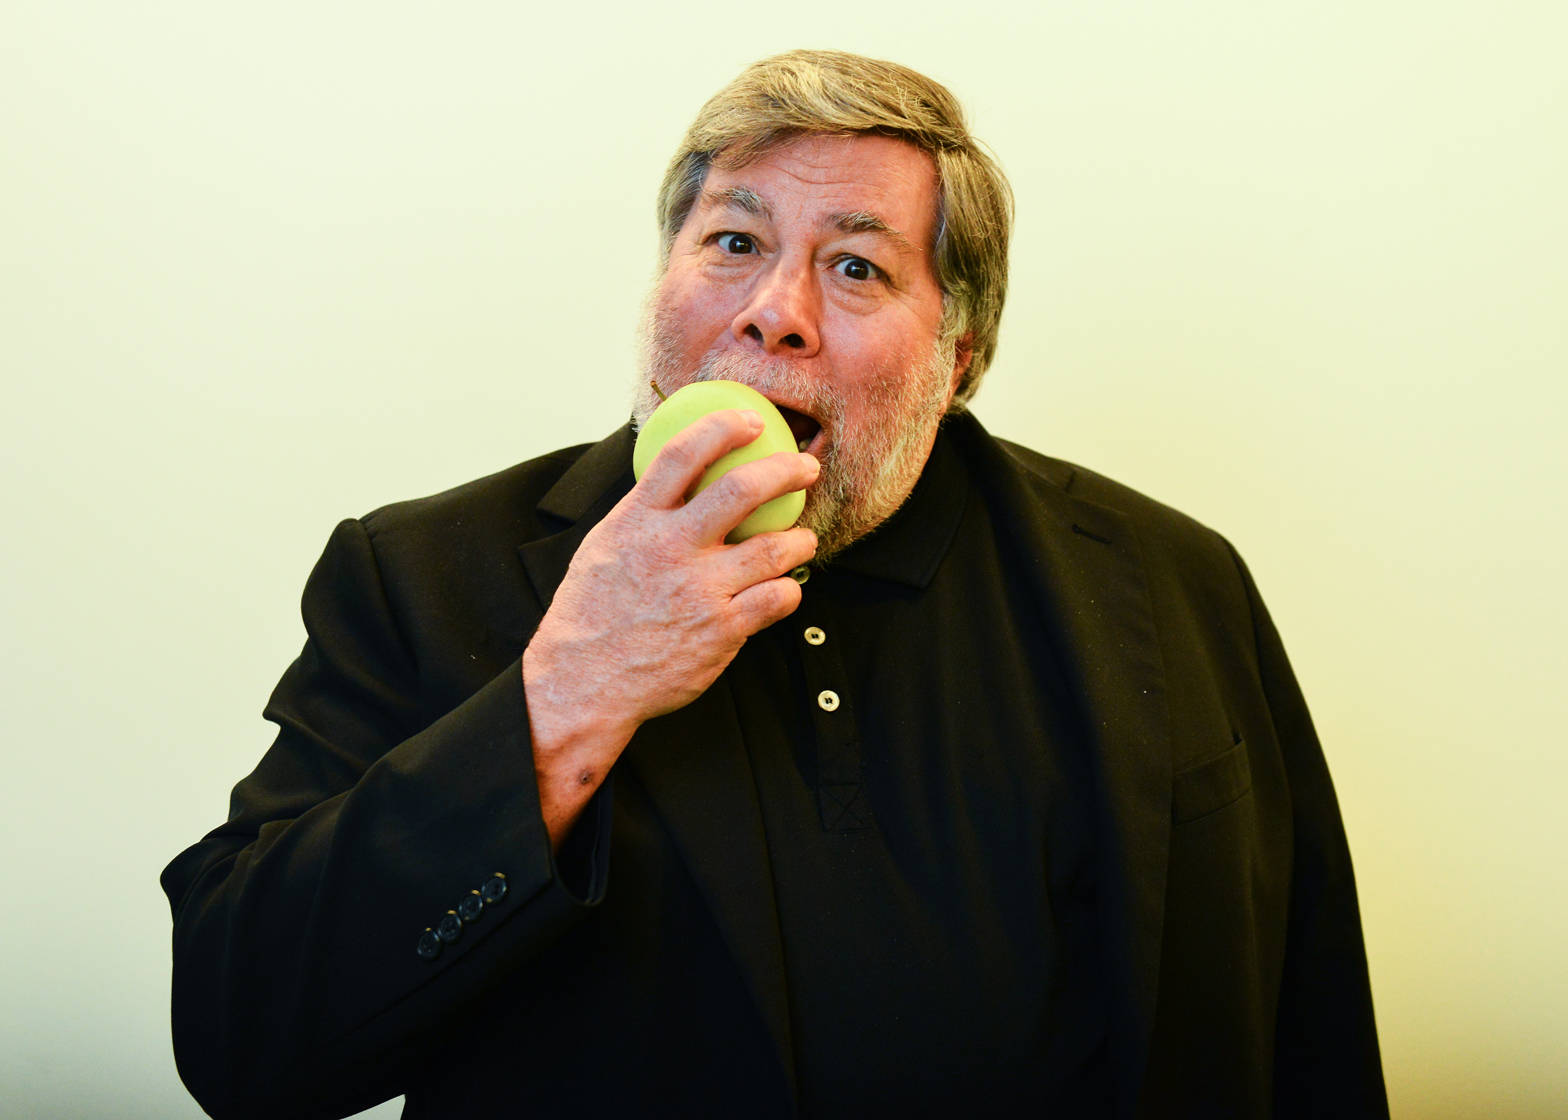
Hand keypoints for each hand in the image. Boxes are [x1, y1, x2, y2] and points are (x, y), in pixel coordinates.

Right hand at [523, 409, 818, 844]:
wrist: (584, 682)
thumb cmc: (591, 616)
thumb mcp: (603, 547)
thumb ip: (641, 514)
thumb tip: (675, 481)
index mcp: (637, 521)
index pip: (683, 454)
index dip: (724, 427)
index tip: (752, 420)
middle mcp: (670, 549)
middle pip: (742, 490)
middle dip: (786, 471)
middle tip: (805, 468)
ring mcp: (699, 589)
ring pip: (774, 548)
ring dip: (800, 539)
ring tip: (803, 539)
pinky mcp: (722, 630)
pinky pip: (777, 598)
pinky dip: (789, 590)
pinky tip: (785, 589)